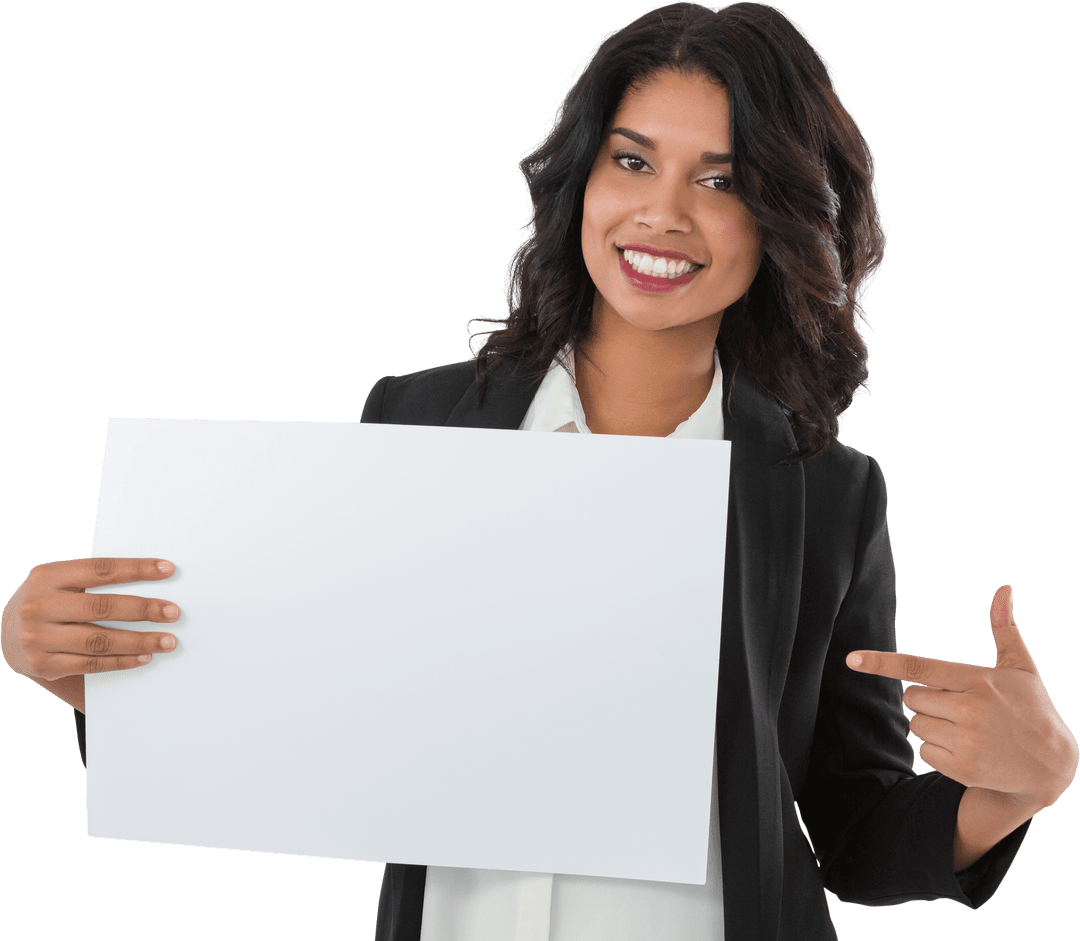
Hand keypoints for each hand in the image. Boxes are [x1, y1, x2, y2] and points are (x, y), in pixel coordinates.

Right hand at [2, 558, 180, 682]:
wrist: (9, 636)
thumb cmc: (50, 601)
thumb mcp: (61, 581)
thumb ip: (95, 580)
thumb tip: (153, 578)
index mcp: (47, 576)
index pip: (100, 570)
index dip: (136, 569)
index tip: (167, 570)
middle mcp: (39, 606)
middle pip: (102, 607)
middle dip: (143, 610)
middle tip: (173, 612)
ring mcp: (38, 638)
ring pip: (99, 641)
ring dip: (139, 641)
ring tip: (167, 641)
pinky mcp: (43, 665)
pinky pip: (91, 664)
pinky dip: (122, 661)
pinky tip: (144, 656)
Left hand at [846, 585, 1077, 811]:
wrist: (1053, 765)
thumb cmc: (1031, 708)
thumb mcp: (1020, 667)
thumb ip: (1004, 628)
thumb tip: (1003, 588)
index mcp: (977, 679)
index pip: (919, 667)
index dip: (882, 663)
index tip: (852, 659)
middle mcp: (971, 709)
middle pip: (912, 698)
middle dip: (928, 700)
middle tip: (960, 707)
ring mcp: (968, 741)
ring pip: (917, 725)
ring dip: (933, 726)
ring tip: (968, 729)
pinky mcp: (965, 769)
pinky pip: (925, 753)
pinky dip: (939, 752)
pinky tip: (968, 750)